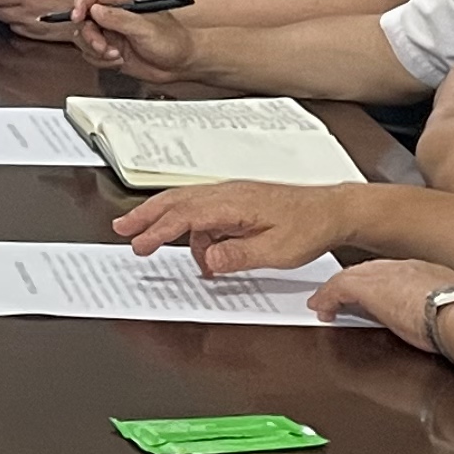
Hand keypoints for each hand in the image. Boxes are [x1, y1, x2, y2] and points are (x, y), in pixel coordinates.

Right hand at [78, 0, 197, 79]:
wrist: (182, 64)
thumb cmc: (174, 41)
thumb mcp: (146, 28)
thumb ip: (119, 18)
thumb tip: (95, 9)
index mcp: (124, 2)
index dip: (81, 3)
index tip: (78, 16)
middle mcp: (115, 16)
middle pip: (85, 19)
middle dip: (90, 35)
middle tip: (102, 45)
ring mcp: (112, 34)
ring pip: (85, 38)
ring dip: (95, 50)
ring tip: (115, 54)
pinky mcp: (111, 50)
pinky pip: (92, 54)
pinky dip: (100, 60)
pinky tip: (117, 60)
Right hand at [115, 179, 347, 274]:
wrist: (332, 210)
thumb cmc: (309, 227)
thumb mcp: (277, 251)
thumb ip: (239, 255)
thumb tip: (208, 258)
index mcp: (234, 204)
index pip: (186, 216)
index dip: (159, 230)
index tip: (140, 245)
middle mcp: (228, 194)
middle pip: (176, 201)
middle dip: (145, 215)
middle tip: (121, 229)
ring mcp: (231, 195)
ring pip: (186, 203)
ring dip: (162, 218)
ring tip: (144, 237)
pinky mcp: (236, 202)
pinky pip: (203, 211)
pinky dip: (189, 226)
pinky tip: (196, 248)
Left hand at [309, 255, 453, 348]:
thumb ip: (450, 312)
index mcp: (429, 272)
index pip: (396, 274)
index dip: (381, 284)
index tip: (376, 296)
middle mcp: (406, 267)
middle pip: (371, 270)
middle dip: (355, 283)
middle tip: (342, 297)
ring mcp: (387, 274)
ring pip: (352, 276)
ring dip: (337, 291)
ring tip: (326, 304)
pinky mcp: (369, 287)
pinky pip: (338, 288)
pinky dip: (327, 297)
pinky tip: (322, 309)